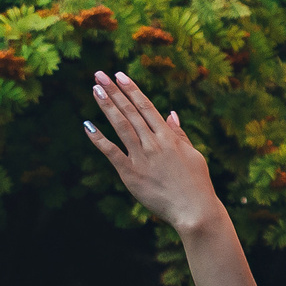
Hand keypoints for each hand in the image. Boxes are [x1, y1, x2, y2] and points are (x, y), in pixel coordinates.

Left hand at [85, 71, 223, 236]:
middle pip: (130, 111)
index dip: (131, 90)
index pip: (146, 107)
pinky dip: (98, 138)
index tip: (119, 75)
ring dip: (107, 106)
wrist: (195, 211)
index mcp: (169, 137)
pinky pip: (111, 152)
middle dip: (114, 91)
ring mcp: (141, 157)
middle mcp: (153, 143)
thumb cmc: (197, 184)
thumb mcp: (193, 155)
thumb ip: (179, 135)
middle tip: (100, 75)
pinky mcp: (130, 174)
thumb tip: (170, 114)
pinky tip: (88, 125)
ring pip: (121, 125)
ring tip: (94, 89)